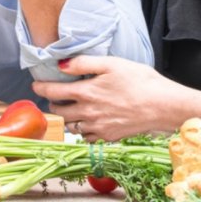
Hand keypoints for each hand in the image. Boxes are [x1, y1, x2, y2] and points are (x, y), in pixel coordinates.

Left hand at [31, 55, 200, 140]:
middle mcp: (88, 113)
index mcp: (86, 92)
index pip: (53, 92)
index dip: (41, 88)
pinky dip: (83, 131)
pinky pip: (87, 138)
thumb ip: (84, 63)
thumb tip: (61, 65)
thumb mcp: (112, 64)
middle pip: (59, 112)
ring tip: (70, 109)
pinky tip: (88, 123)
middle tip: (54, 96)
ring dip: (66, 118)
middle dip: (53, 103)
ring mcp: (98, 127)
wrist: (164, 106)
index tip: (36, 85)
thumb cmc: (141, 81)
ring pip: (71, 127)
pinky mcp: (109, 137)